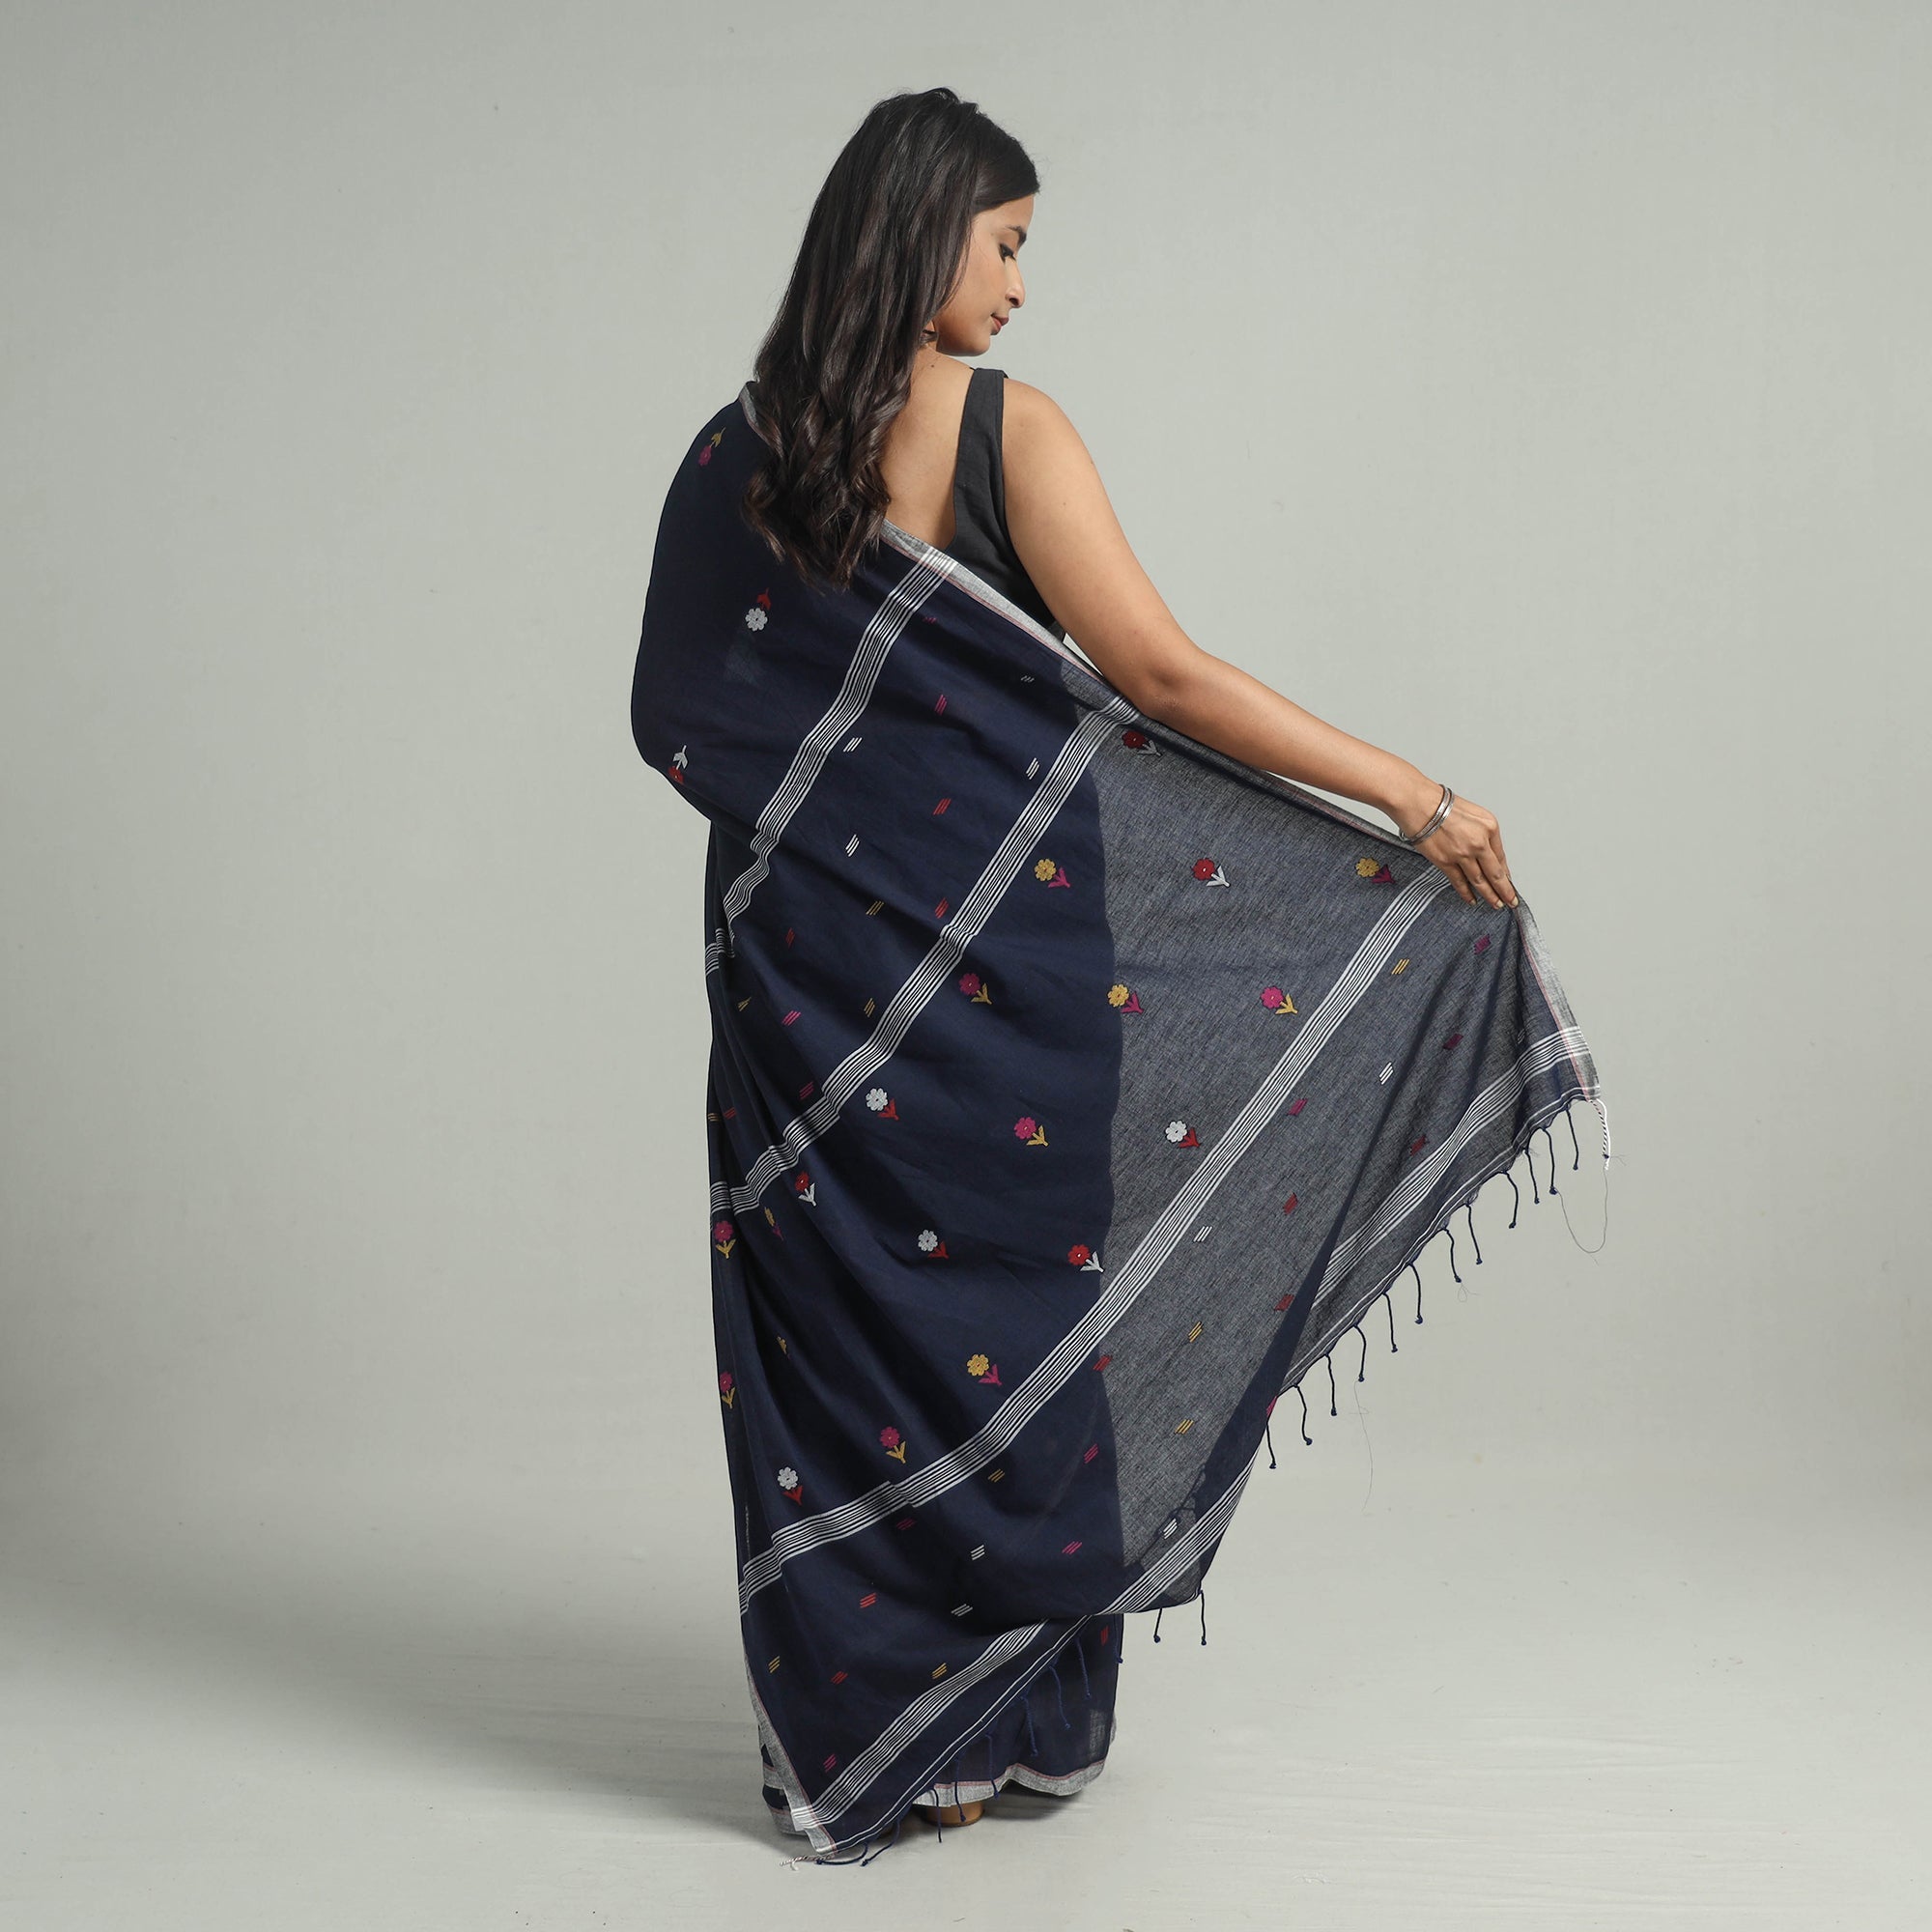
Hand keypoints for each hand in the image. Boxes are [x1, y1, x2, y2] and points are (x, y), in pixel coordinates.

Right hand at [1396, 784, 1517, 909]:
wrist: (1418, 803)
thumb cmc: (1440, 804)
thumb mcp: (1473, 814)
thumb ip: (1482, 835)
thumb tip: (1486, 857)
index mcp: (1490, 827)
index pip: (1501, 857)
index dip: (1505, 874)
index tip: (1508, 883)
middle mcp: (1479, 842)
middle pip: (1495, 873)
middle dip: (1504, 890)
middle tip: (1510, 901)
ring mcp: (1463, 854)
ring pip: (1480, 881)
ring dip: (1489, 895)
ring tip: (1495, 904)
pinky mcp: (1446, 861)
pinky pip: (1460, 882)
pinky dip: (1467, 893)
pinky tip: (1472, 900)